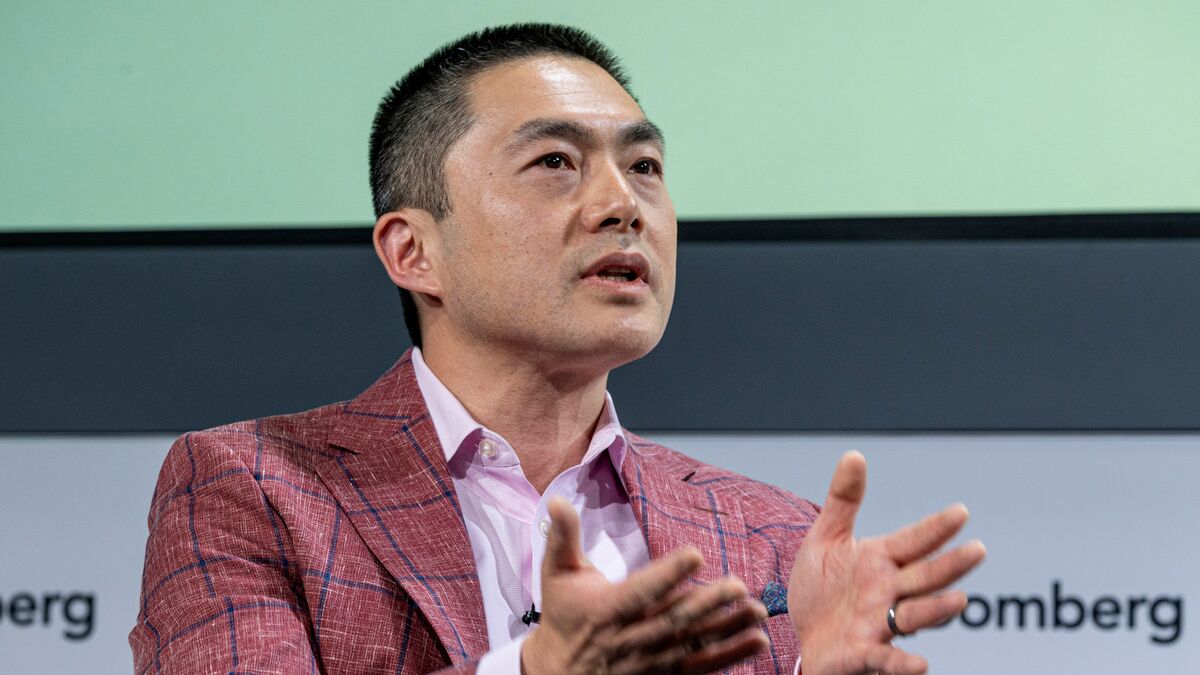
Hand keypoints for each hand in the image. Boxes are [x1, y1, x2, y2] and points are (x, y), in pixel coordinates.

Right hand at [522, 497, 768, 674]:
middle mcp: (629, 638)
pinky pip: (700, 668)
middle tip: (738, 586)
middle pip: (673, 620)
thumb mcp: (556, 574)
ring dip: (728, 630)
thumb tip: (557, 499)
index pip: (641, 590)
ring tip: (758, 612)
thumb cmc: (562, 616)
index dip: (668, 573)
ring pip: (693, 645)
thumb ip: (562, 537)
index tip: (695, 554)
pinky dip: (730, 657)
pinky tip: (757, 642)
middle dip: (707, 604)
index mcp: (606, 609)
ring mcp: (648, 661)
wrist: (558, 673)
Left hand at [787, 451, 985, 674]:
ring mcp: (880, 623)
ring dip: (937, 610)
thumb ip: (843, 501)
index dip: (936, 529)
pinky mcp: (865, 653)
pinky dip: (904, 662)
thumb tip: (854, 454)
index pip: (914, 541)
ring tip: (959, 600)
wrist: (801, 635)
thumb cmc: (821, 588)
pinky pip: (888, 659)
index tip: (961, 512)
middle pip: (925, 577)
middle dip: (950, 565)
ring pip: (915, 614)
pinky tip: (922, 664)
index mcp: (881, 560)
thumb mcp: (826, 540)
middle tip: (978, 550)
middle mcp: (888, 591)